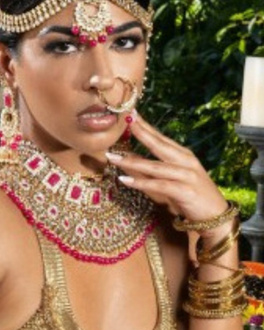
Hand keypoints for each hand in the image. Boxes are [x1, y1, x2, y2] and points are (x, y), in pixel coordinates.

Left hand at [106, 114, 228, 237]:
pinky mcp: (185, 191)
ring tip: (113, 157)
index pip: (161, 137)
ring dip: (132, 161)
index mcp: (183, 155)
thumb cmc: (193, 196)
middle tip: (124, 122)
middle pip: (159, 144)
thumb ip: (156, 168)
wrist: (216, 216)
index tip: (130, 114)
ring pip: (155, 166)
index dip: (146, 126)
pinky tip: (125, 179)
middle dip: (140, 132)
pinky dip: (141, 182)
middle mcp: (186, 161)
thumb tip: (131, 158)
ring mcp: (186, 176)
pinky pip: (158, 185)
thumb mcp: (175, 178)